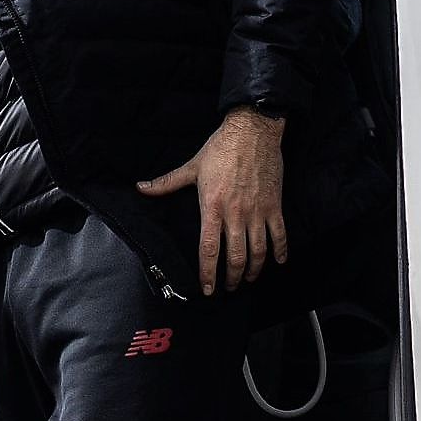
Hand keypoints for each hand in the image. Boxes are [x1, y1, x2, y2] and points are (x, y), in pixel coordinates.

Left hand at [136, 106, 286, 295]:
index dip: (208, 272)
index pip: (208, 248)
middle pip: (235, 256)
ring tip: (248, 278)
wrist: (252, 131)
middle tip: (229, 287)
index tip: (208, 289)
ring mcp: (257, 211)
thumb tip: (141, 188)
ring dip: (253, 270)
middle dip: (232, 278)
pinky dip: (279, 252)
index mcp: (212, 206)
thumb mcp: (192, 167)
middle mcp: (235, 213)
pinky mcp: (274, 206)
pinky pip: (279, 235)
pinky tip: (276, 262)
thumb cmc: (221, 148)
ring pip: (258, 251)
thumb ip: (166, 182)